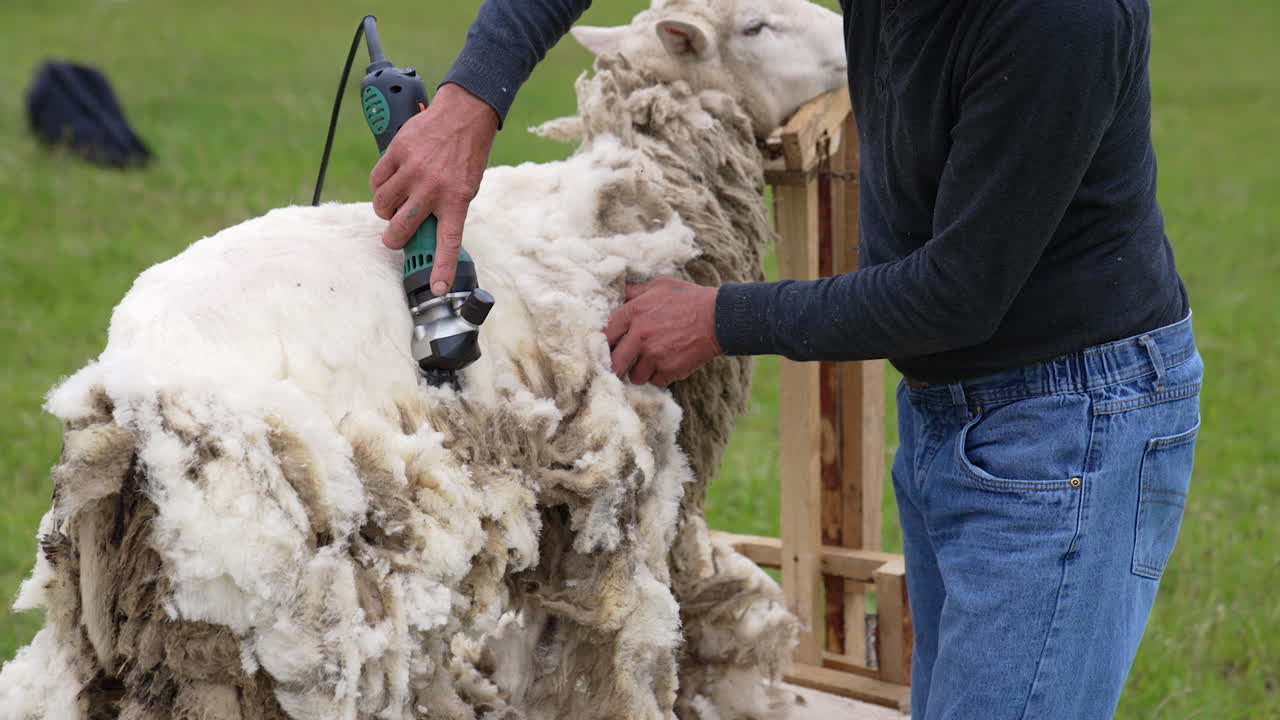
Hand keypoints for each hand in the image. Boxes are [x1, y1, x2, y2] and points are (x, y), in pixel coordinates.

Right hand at [369, 83, 498, 295]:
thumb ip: (447, 208)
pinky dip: (380, 186)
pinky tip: (389, 183)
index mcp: (456, 200)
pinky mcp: (397, 153)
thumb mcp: (467, 186)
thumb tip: (427, 230)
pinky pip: (377, 180)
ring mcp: (413, 170)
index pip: (448, 243)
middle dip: (393, 238)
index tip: (437, 289)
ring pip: (382, 205)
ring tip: (394, 204)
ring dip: (385, 210)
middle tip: (395, 235)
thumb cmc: (466, 154)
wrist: (464, 114)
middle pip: (400, 229)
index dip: (442, 269)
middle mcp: (433, 188)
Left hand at [604, 277, 722, 386]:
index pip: (605, 334)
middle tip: (623, 363)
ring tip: (652, 360)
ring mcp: (654, 355)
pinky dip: (660, 376)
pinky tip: (668, 363)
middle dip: (617, 365)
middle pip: (614, 363)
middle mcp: (640, 336)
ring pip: (635, 376)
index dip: (605, 343)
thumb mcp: (660, 285)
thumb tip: (616, 291)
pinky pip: (655, 381)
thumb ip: (635, 291)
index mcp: (634, 312)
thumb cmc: (689, 298)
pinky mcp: (669, 370)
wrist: (719, 317)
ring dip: (641, 372)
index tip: (609, 346)